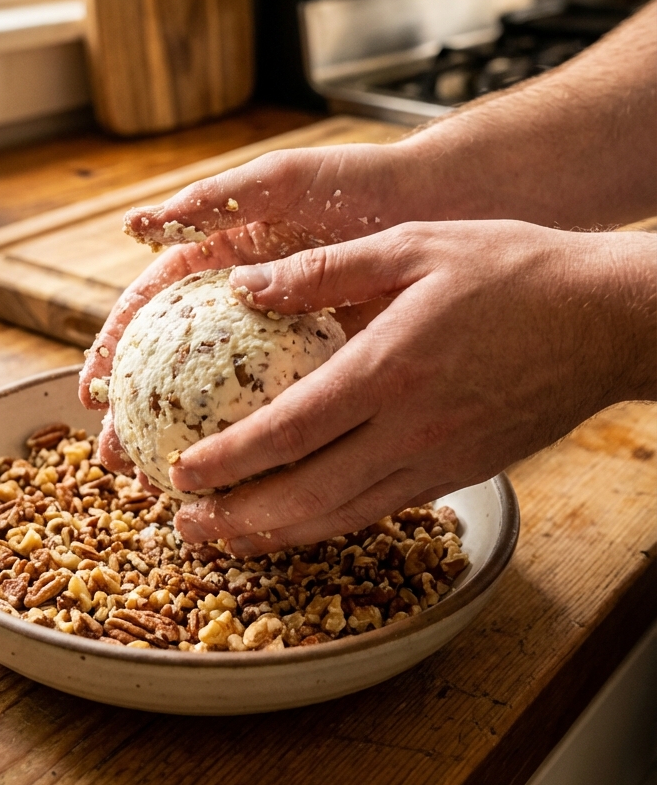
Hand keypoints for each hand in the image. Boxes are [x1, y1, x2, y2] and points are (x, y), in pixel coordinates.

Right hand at [78, 143, 404, 467]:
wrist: (444, 204)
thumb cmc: (359, 183)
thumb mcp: (282, 182)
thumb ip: (215, 201)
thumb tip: (136, 226)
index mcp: (221, 265)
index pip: (152, 313)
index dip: (116, 352)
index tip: (92, 391)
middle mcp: (245, 312)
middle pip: (175, 369)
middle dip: (139, 415)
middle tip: (116, 456)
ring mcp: (285, 346)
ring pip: (225, 403)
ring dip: (190, 442)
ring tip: (162, 483)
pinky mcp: (331, 372)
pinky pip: (287, 415)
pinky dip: (261, 449)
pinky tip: (242, 482)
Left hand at [168, 222, 655, 553]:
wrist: (605, 321)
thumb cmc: (514, 270)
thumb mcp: (415, 245)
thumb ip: (325, 270)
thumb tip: (243, 285)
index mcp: (389, 368)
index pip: (289, 430)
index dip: (228, 459)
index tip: (179, 472)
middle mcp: (410, 428)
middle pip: (307, 496)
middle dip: (238, 519)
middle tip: (185, 526)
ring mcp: (439, 459)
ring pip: (344, 517)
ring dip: (279, 535)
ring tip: (228, 539)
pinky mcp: (461, 473)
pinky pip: (383, 508)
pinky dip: (332, 523)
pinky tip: (302, 519)